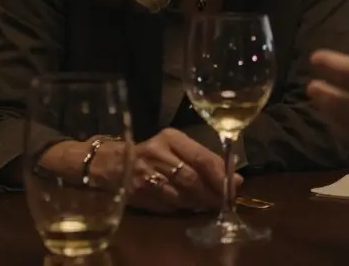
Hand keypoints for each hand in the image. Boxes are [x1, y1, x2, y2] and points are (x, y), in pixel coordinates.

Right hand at [101, 129, 239, 213]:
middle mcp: (157, 153)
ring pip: (181, 194)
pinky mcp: (138, 192)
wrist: (111, 163)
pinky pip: (167, 205)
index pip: (202, 157)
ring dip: (199, 203)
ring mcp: (145, 174)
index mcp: (171, 138)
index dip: (220, 176)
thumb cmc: (153, 153)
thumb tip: (237, 179)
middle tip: (224, 202)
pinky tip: (189, 208)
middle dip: (212, 193)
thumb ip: (206, 160)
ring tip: (209, 205)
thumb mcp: (177, 148)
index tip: (235, 187)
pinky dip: (182, 209)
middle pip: (192, 178)